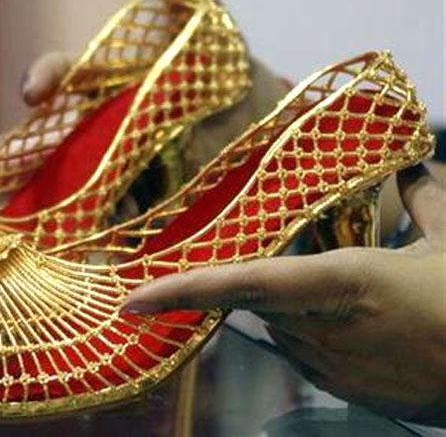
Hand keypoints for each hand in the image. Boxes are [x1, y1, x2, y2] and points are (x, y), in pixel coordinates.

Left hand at [122, 162, 445, 424]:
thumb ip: (426, 196)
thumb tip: (414, 163)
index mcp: (346, 285)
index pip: (248, 284)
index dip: (186, 289)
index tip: (134, 299)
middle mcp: (324, 331)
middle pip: (253, 300)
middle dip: (240, 281)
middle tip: (241, 261)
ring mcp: (329, 367)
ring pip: (276, 324)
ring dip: (286, 302)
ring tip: (339, 290)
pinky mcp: (337, 388)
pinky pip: (298, 349)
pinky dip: (306, 327)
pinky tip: (349, 319)